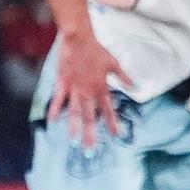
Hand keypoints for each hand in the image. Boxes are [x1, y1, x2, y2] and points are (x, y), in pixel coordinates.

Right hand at [48, 29, 131, 149]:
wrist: (78, 39)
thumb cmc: (97, 50)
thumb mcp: (115, 63)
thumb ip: (124, 77)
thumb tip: (137, 87)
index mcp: (101, 88)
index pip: (108, 110)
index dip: (112, 123)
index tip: (115, 136)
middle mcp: (88, 92)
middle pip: (90, 117)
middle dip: (91, 135)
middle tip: (91, 150)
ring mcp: (74, 89)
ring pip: (74, 112)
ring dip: (74, 128)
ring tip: (73, 141)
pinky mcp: (62, 83)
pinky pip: (57, 99)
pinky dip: (55, 110)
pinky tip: (52, 122)